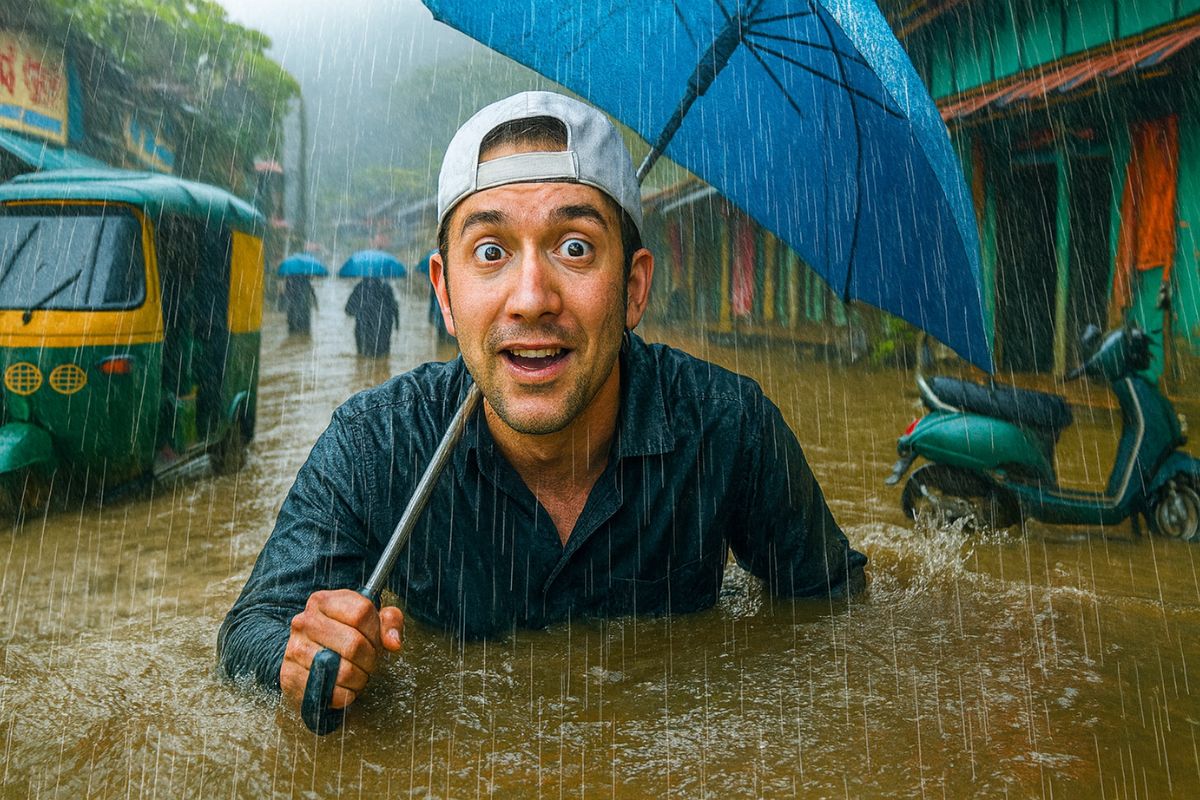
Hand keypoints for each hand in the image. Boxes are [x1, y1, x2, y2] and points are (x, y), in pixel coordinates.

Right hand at [280, 589, 403, 709]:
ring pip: (344, 670)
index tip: (375, 640)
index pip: (361, 613)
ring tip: (357, 675)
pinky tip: (344, 687)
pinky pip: (330, 692)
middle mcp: (304, 621)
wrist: (307, 655)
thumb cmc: (344, 635)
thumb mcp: (370, 620)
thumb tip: (393, 642)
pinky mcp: (289, 676)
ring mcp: (294, 648)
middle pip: (354, 644)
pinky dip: (346, 695)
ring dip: (359, 678)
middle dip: (370, 658)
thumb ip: (389, 622)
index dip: (376, 631)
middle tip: (368, 662)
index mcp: (323, 601)